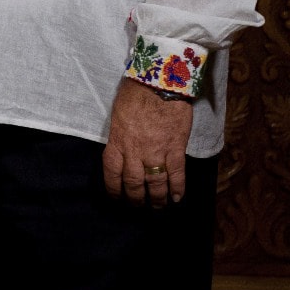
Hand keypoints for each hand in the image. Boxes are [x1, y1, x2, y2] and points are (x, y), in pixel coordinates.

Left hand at [102, 78, 192, 206]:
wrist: (159, 82)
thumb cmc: (135, 93)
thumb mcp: (118, 115)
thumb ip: (120, 136)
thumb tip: (122, 149)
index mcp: (117, 141)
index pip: (111, 174)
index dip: (113, 190)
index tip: (117, 198)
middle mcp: (134, 151)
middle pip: (133, 184)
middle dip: (135, 199)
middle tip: (138, 207)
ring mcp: (156, 151)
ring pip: (155, 184)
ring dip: (157, 200)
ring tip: (158, 208)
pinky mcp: (175, 148)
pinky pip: (177, 174)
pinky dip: (178, 189)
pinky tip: (178, 198)